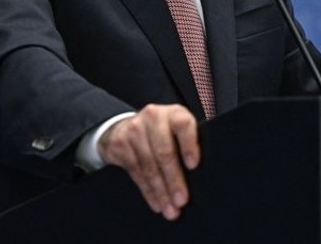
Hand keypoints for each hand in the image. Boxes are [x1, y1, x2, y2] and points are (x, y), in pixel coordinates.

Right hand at [97, 103, 199, 220]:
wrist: (125, 127)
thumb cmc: (161, 133)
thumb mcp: (176, 130)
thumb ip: (188, 143)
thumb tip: (200, 175)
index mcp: (174, 113)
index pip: (183, 124)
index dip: (189, 145)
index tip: (193, 165)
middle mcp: (153, 117)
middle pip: (164, 151)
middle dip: (174, 180)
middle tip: (181, 200)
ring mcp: (134, 129)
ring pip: (149, 165)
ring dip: (161, 191)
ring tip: (170, 207)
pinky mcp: (120, 143)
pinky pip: (136, 172)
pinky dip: (147, 191)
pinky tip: (156, 201)